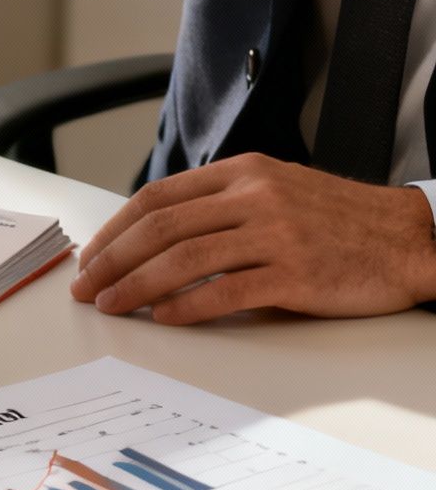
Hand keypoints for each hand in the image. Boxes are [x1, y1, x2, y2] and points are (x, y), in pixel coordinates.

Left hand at [69, 153, 435, 322]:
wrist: (409, 238)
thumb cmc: (337, 220)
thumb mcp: (274, 189)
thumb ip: (219, 202)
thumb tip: (154, 231)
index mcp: (241, 172)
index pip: (157, 197)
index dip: (115, 229)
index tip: (91, 255)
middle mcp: (253, 196)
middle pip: (160, 228)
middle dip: (113, 260)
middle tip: (86, 287)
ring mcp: (275, 233)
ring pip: (184, 259)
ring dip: (137, 286)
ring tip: (111, 305)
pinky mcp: (296, 273)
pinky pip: (227, 290)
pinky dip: (188, 306)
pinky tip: (163, 317)